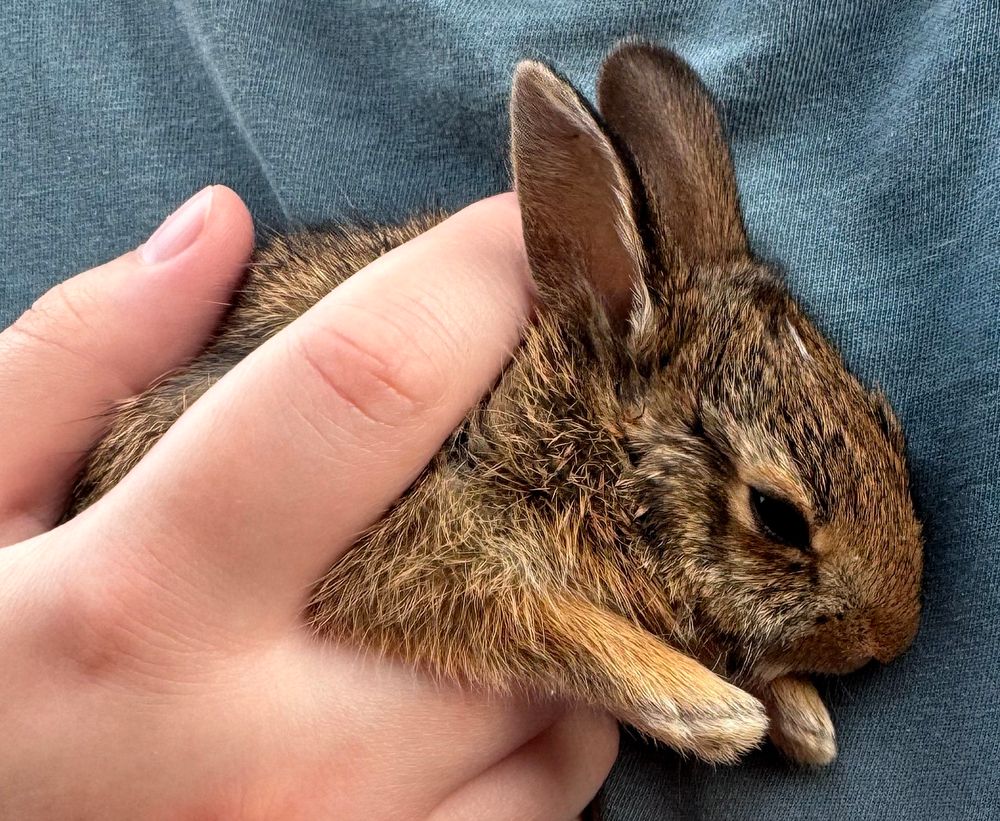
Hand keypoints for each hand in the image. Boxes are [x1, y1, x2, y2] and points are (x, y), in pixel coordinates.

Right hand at [0, 187, 617, 818]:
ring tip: (500, 546)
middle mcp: (271, 747)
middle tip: (538, 388)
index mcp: (142, 608)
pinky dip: (547, 721)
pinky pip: (545, 801)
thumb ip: (74, 361)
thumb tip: (215, 231)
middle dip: (556, 444)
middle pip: (520, 551)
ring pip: (562, 697)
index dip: (469, 276)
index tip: (518, 232)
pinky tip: (480, 678)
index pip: (367, 386)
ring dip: (562, 594)